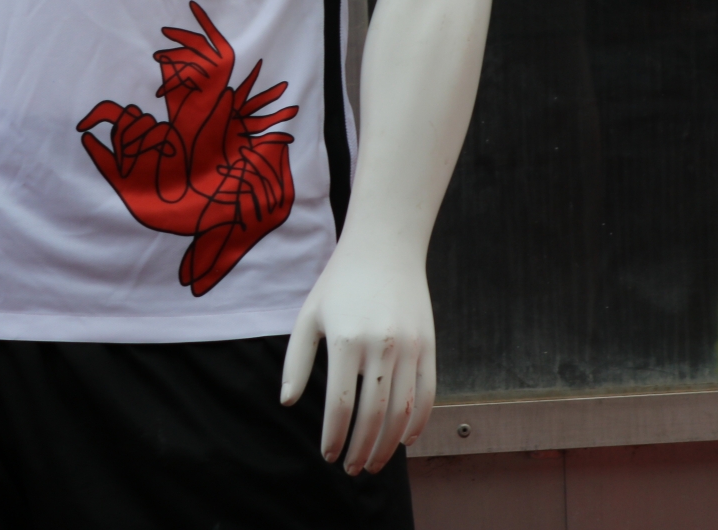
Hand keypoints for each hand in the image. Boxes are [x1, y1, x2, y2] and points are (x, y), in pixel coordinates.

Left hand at [280, 239, 435, 475]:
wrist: (385, 247)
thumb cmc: (339, 283)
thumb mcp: (309, 316)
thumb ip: (297, 361)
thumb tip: (288, 403)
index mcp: (345, 340)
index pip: (341, 406)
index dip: (335, 437)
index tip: (328, 456)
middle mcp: (380, 346)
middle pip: (373, 416)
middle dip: (362, 450)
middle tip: (352, 469)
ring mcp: (409, 347)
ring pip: (402, 412)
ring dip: (389, 445)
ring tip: (375, 462)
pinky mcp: (429, 346)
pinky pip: (427, 395)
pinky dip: (418, 423)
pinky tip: (404, 440)